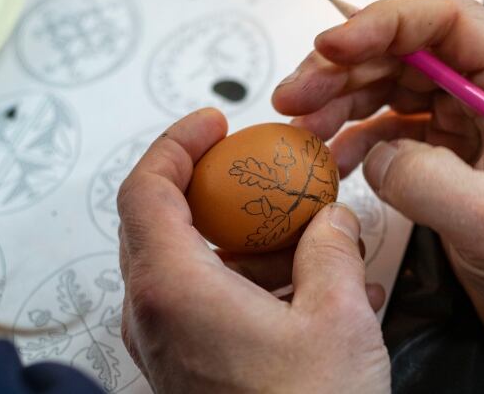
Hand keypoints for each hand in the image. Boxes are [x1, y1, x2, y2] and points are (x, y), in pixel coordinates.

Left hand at [117, 109, 389, 393]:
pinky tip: (305, 284)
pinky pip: (206, 297)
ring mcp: (168, 341)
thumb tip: (334, 219)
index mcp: (173, 289)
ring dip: (238, 236)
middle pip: (160, 219)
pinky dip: (246, 275)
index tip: (214, 123)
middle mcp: (155, 314)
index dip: (177, 143)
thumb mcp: (337, 318)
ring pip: (187, 260)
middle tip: (257, 169)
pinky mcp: (189, 362)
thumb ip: (333, 249)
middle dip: (212, 185)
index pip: (146, 188)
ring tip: (300, 234)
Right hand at [272, 0, 483, 347]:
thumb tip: (375, 155)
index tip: (331, 48)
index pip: (446, 22)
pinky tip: (334, 160)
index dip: (383, 24)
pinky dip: (355, 137)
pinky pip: (390, 126)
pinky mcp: (448, 152)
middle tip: (294, 97)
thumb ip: (428, 181)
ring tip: (303, 128)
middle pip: (405, 50)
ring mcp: (467, 120)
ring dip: (340, 100)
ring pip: (391, 84)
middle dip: (343, 68)